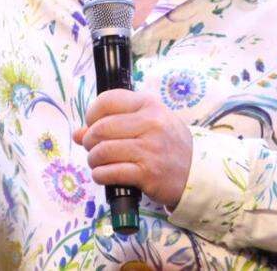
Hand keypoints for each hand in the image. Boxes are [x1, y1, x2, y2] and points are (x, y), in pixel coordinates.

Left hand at [73, 89, 192, 208]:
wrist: (197, 173)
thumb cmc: (169, 144)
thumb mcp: (148, 124)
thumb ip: (116, 123)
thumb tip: (78, 133)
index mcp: (149, 105)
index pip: (108, 100)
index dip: (92, 113)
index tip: (91, 124)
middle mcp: (151, 123)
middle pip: (101, 128)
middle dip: (89, 140)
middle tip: (91, 148)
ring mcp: (150, 149)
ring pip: (103, 151)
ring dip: (93, 160)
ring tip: (97, 163)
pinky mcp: (148, 173)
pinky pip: (111, 172)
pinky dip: (100, 175)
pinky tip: (103, 175)